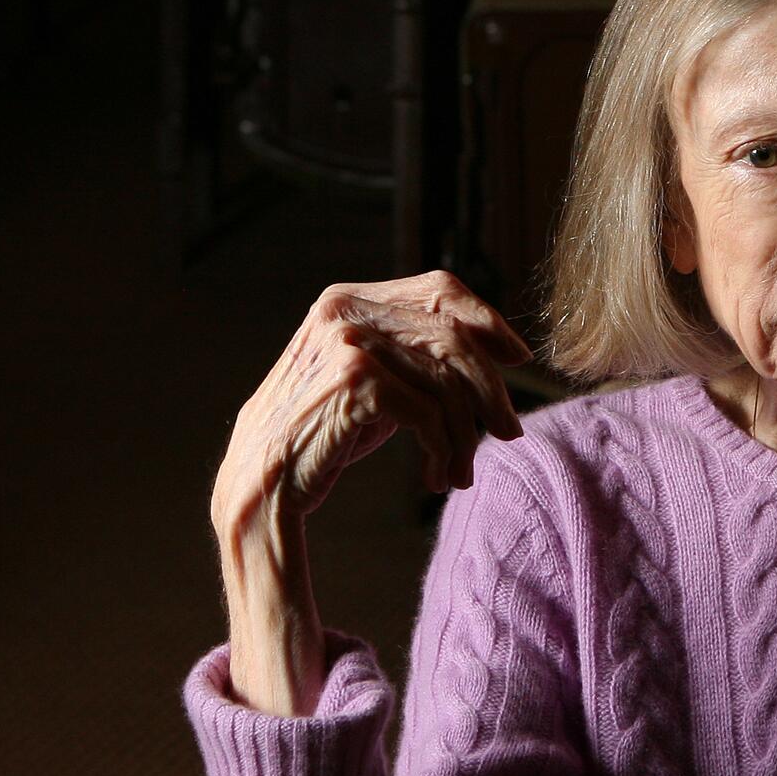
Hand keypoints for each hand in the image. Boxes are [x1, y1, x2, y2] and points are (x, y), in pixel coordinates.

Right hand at [210, 273, 531, 715]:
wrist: (259, 488)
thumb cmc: (317, 439)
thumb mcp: (367, 382)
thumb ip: (408, 353)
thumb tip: (488, 346)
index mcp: (348, 298)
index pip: (439, 288)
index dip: (487, 320)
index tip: (517, 357)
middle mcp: (345, 310)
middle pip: (454, 335)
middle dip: (491, 388)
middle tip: (507, 431)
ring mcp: (347, 343)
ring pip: (447, 378)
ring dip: (466, 433)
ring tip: (462, 472)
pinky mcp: (354, 383)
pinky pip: (430, 413)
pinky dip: (445, 450)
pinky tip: (438, 478)